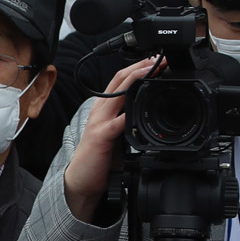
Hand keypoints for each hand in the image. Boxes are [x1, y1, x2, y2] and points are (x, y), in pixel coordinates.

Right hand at [63, 58, 154, 221]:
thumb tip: (147, 108)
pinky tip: (140, 105)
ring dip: (136, 80)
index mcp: (104, 109)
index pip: (119, 81)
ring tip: (151, 71)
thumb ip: (127, 119)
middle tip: (158, 60)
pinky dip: (130, 112)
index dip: (136, 68)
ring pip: (118, 93)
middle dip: (139, 67)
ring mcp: (99, 122)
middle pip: (119, 80)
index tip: (155, 62)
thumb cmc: (100, 158)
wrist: (82, 180)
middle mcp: (100, 111)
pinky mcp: (101, 136)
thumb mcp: (116, 133)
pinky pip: (118, 121)